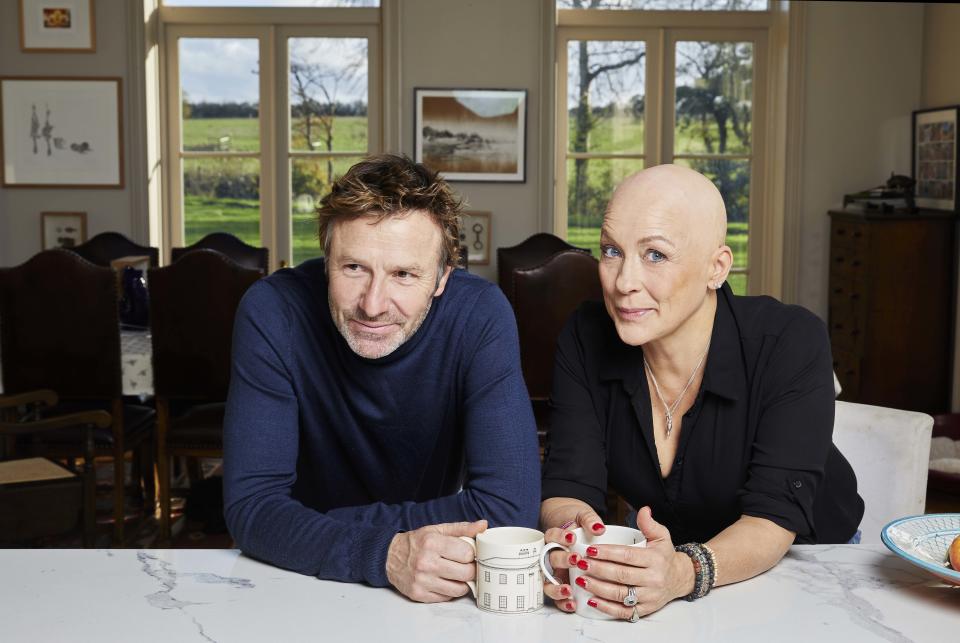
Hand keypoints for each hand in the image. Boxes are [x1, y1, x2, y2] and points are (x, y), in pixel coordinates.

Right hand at [386, 520, 486, 602]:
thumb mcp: (437, 530)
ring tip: (457, 574)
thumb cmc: (417, 542)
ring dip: (462, 582)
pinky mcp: (419, 594)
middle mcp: (426, 562)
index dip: (472, 554)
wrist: (389, 557)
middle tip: (466, 565)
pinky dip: (450, 591)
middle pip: (466, 573)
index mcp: (432, 543)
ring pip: (459, 589)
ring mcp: (422, 581)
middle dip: (470, 569)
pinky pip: (446, 597)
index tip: (469, 553)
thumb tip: (483, 525)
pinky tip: (445, 581)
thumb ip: (462, 528)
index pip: (467, 553)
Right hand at [542, 506, 607, 612]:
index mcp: (554, 539)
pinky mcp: (561, 586)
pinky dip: (562, 602)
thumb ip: (589, 520)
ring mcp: (555, 572)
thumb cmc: (578, 525)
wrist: (577, 533)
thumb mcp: (584, 516)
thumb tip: (598, 528)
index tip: (572, 537)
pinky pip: (557, 597)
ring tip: (568, 590)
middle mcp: (551, 556)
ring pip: (548, 582)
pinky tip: (572, 603)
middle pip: (550, 559)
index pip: (551, 536)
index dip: (559, 537)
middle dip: (562, 560)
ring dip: (556, 587)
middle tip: (576, 560)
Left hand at [576, 506, 692, 619]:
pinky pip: (624, 612)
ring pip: (620, 594)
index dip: (607, 553)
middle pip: (621, 575)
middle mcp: (653, 579)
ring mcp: (649, 597)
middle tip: (581, 563)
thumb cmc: (665, 556)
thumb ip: (649, 523)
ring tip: (582, 579)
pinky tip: (592, 600)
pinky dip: (607, 608)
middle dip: (598, 569)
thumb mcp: (662, 536)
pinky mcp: (645, 610)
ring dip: (598, 588)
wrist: (679, 579)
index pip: (627, 556)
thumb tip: (643, 509)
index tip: (590, 550)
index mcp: (655, 560)